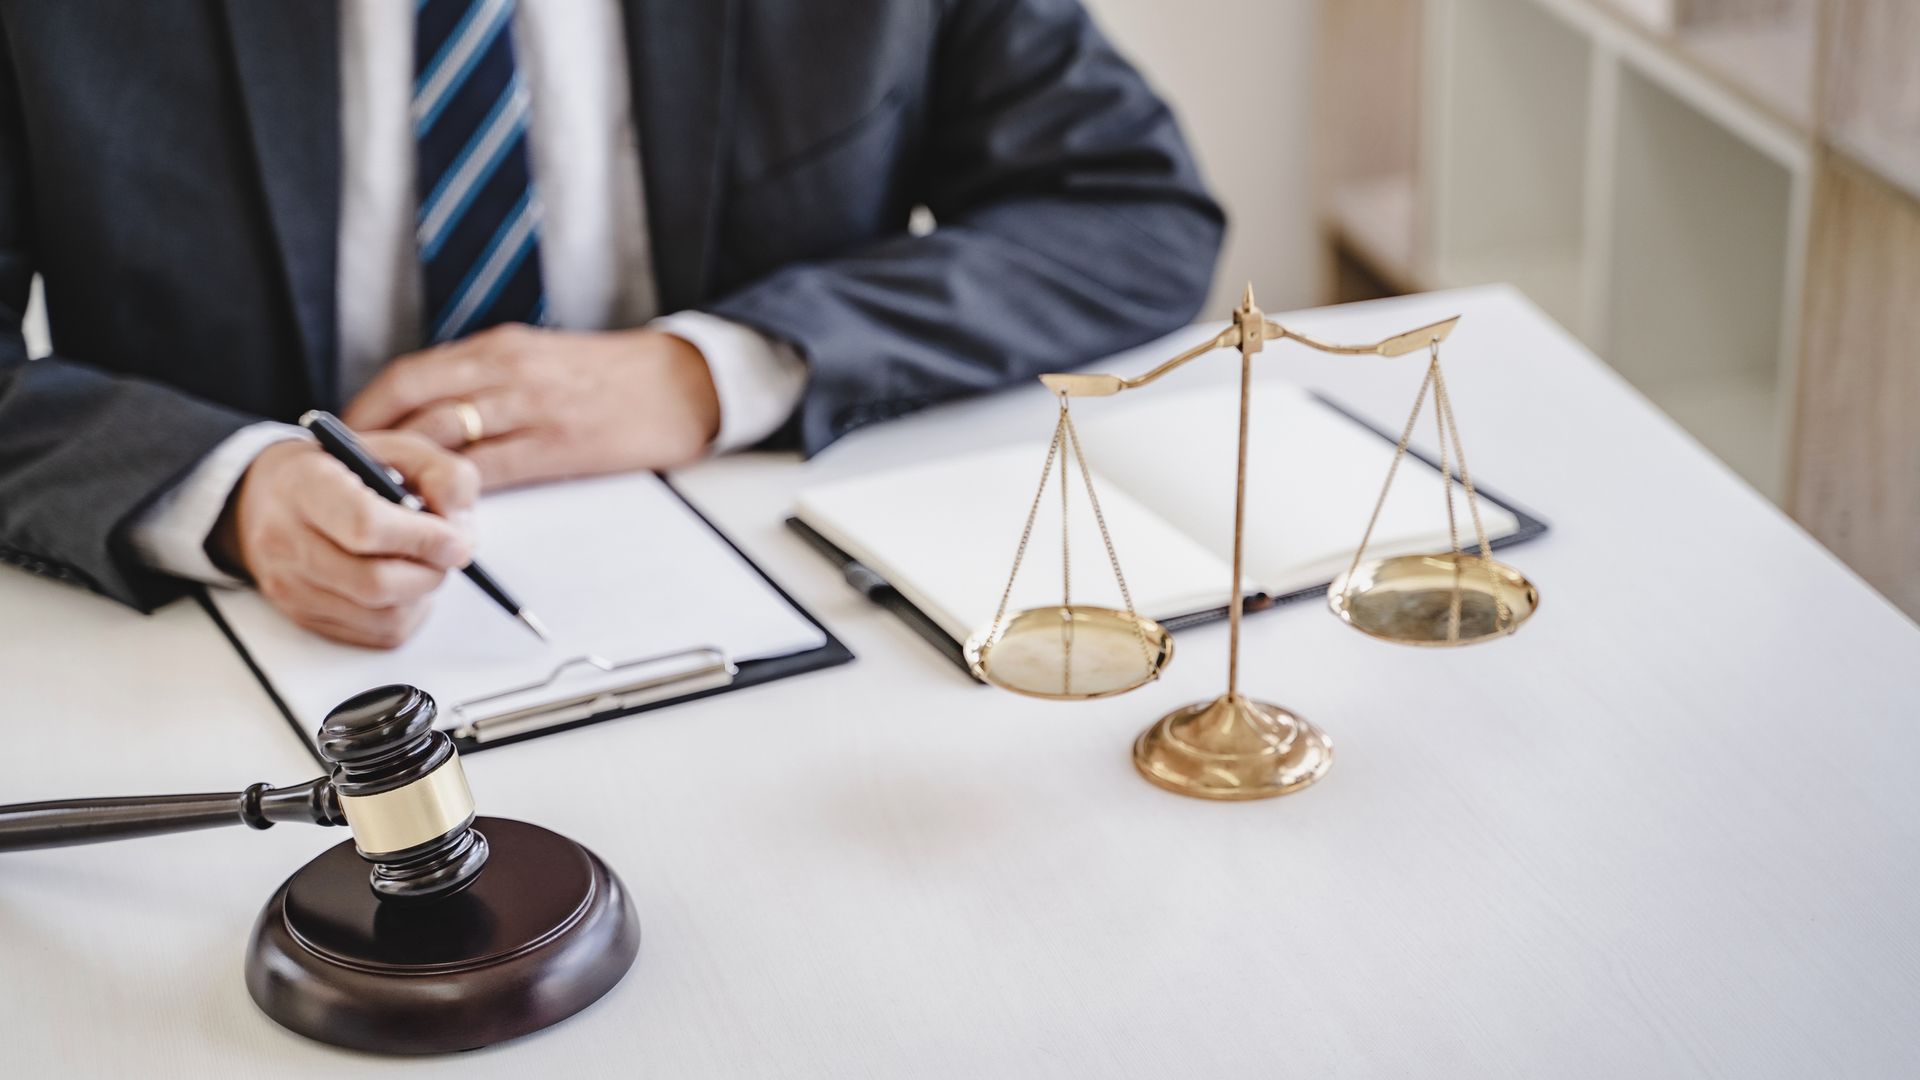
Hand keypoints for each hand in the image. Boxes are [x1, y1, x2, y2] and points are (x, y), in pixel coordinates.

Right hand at [211, 433, 478, 647]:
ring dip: (422, 595)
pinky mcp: (303, 617)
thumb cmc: (346, 471)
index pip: (364, 525)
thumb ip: (445, 477)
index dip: (422, 538)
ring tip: (421, 563)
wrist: (274, 497)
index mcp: (306, 484)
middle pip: (375, 582)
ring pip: (381, 616)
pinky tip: (404, 584)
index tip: (457, 540)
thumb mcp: (401, 451)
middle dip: (429, 572)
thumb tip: (460, 532)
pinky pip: (376, 635)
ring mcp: (289, 585)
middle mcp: (286, 539)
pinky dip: (407, 614)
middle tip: (447, 553)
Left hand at [341, 324, 721, 488]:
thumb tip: (429, 418)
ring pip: (444, 438)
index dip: (367, 410)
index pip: (411, 376)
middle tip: (342, 478)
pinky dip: (454, 492)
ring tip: (377, 501)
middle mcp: (508, 370)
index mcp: (500, 348)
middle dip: (371, 444)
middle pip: (414, 405)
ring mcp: (532, 408)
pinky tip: (436, 511)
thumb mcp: (541, 359)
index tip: (339, 440)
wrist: (685, 383)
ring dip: (404, 471)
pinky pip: (490, 471)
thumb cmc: (613, 377)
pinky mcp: (558, 446)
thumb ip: (489, 381)